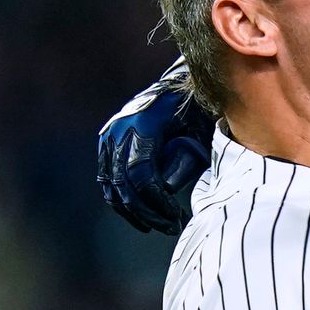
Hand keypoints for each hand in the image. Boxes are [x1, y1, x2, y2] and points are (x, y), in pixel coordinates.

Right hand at [96, 60, 214, 235]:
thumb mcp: (200, 131)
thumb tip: (165, 188)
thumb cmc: (197, 108)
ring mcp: (110, 134)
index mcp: (143, 124)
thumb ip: (186, 159)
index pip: (141, 174)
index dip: (156, 201)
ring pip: (111, 183)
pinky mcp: (108, 140)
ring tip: (157, 224)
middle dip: (147, 211)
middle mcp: (120, 129)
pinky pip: (108, 176)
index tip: (175, 216)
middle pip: (123, 183)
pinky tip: (140, 213)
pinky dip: (121, 197)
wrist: (181, 83)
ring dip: (132, 209)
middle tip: (171, 226)